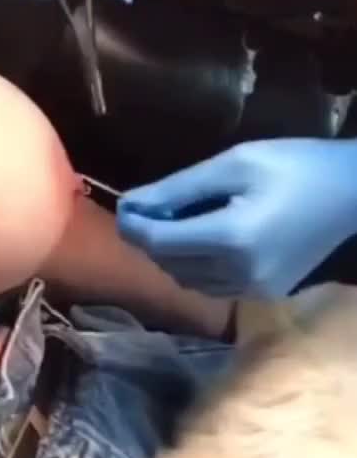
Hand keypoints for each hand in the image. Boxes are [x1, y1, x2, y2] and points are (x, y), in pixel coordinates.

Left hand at [116, 138, 356, 297]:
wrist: (351, 192)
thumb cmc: (293, 166)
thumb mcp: (233, 164)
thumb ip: (178, 188)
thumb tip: (131, 205)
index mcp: (232, 238)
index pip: (161, 243)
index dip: (133, 227)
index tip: (123, 207)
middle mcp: (241, 273)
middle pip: (170, 264)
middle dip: (150, 239)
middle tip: (146, 209)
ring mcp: (255, 289)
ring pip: (188, 280)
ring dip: (171, 255)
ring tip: (174, 222)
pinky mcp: (266, 293)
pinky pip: (213, 285)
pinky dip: (196, 266)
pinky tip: (203, 239)